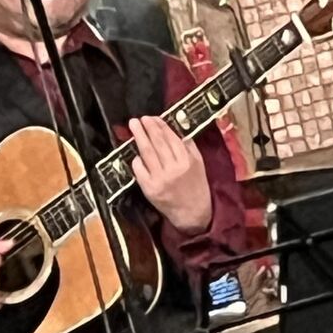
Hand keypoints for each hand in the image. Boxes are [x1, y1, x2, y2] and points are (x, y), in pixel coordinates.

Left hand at [129, 116, 212, 236]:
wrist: (193, 214)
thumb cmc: (196, 187)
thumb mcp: (199, 164)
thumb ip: (189, 147)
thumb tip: (176, 130)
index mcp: (186, 161)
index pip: (171, 138)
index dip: (161, 126)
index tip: (154, 118)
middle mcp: (173, 169)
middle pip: (158, 143)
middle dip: (148, 128)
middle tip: (141, 118)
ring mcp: (160, 179)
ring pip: (147, 153)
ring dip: (139, 137)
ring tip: (133, 126)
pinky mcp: (150, 189)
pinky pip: (140, 171)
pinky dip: (137, 161)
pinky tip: (135, 154)